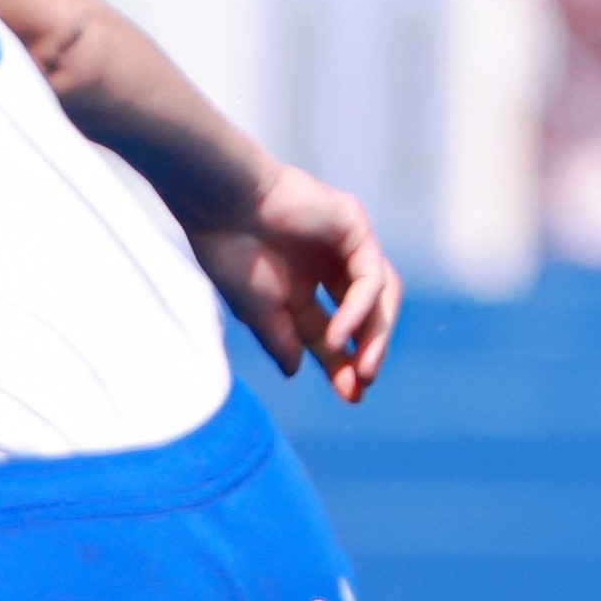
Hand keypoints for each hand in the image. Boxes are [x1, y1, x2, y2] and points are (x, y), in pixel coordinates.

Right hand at [197, 165, 398, 405]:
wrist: (220, 203)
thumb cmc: (228, 251)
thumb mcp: (256, 310)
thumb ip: (281, 339)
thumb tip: (295, 372)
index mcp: (301, 284)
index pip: (332, 330)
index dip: (342, 363)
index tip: (351, 397)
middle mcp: (328, 265)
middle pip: (366, 316)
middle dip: (365, 351)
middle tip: (361, 384)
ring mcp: (346, 244)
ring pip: (380, 297)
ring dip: (374, 336)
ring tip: (361, 368)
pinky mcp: (355, 226)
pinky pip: (370, 278)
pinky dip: (358, 310)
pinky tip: (339, 333)